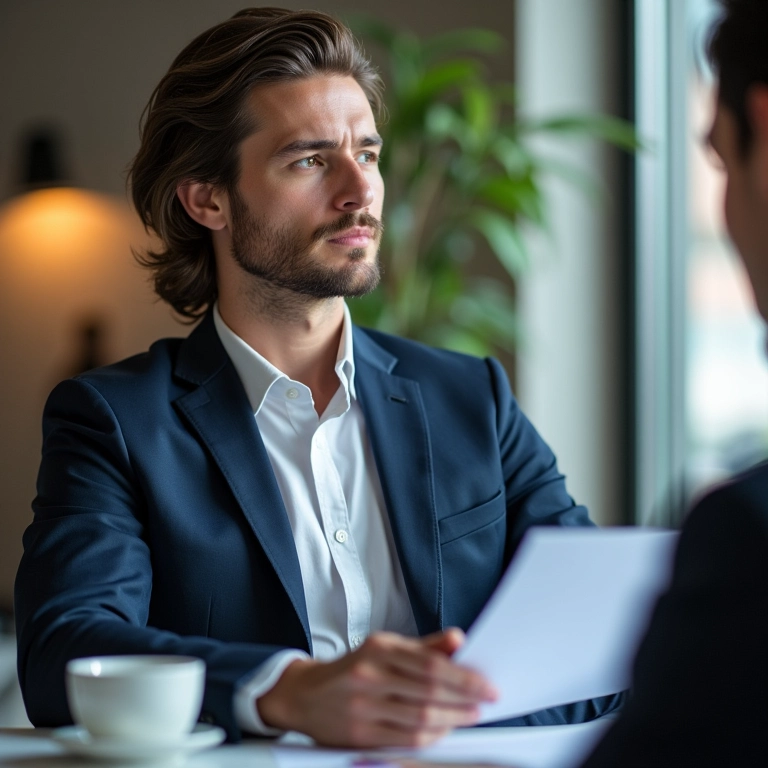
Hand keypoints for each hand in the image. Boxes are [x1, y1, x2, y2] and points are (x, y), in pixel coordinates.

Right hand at [257, 628, 497, 747]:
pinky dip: (430, 736)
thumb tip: (458, 639)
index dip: (462, 676)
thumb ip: (423, 646)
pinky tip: (444, 729)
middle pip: (427, 691)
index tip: (486, 684)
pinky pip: (404, 738)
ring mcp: (363, 706)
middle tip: (486, 700)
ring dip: (452, 719)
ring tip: (470, 714)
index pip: (429, 664)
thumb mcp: (384, 648)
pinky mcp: (359, 733)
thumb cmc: (351, 669)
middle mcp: (369, 674)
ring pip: (418, 717)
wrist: (304, 695)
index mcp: (378, 648)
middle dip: (464, 698)